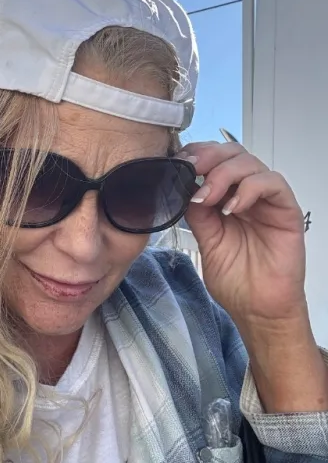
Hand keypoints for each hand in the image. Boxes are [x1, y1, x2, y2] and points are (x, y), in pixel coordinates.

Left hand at [178, 142, 306, 326]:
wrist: (257, 310)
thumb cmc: (236, 279)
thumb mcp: (205, 239)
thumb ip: (196, 212)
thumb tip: (181, 185)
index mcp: (227, 197)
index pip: (214, 159)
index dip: (196, 154)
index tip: (177, 164)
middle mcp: (247, 193)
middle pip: (232, 152)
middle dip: (208, 157)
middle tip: (190, 172)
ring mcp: (267, 200)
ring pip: (250, 162)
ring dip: (223, 173)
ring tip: (207, 197)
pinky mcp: (286, 210)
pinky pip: (272, 183)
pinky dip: (249, 188)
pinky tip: (231, 208)